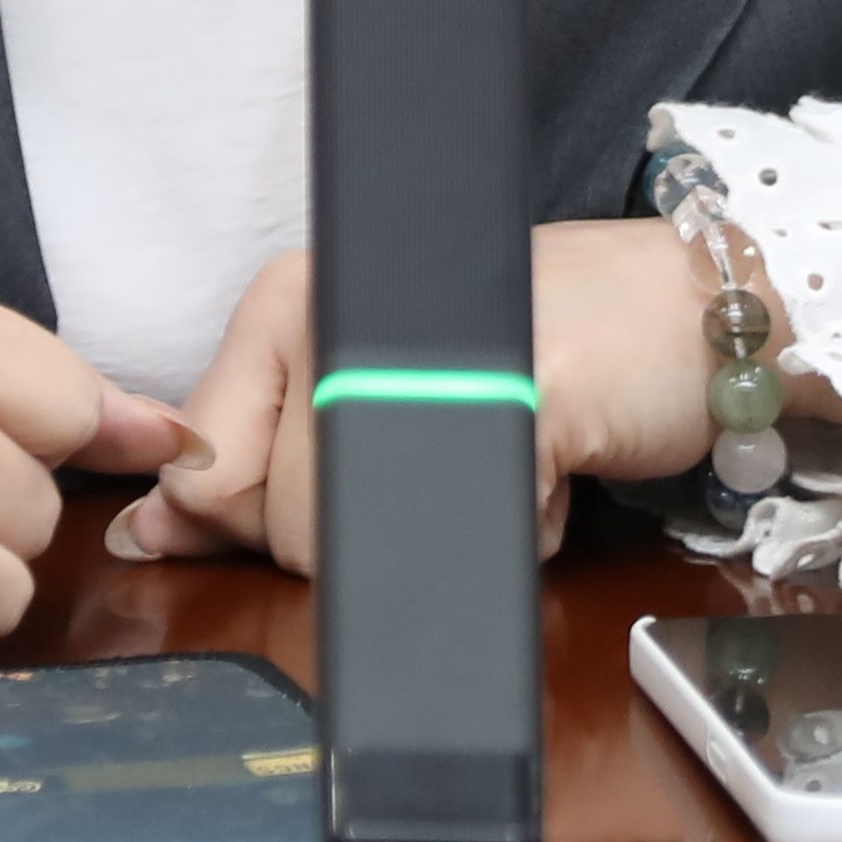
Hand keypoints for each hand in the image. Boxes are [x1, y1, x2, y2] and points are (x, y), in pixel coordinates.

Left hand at [123, 220, 811, 571]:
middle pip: (279, 528)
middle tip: (448, 456)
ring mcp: (421, 350)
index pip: (204, 471)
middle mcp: (337, 307)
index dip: (261, 521)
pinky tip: (549, 468)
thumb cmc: (539, 347)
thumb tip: (148, 532)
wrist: (692, 310)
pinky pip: (468, 536)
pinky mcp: (514, 397)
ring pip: (353, 546)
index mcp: (291, 296)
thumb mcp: (369, 394)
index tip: (346, 491)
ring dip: (439, 534)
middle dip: (362, 538)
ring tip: (500, 452)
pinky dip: (518, 531)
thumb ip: (256, 462)